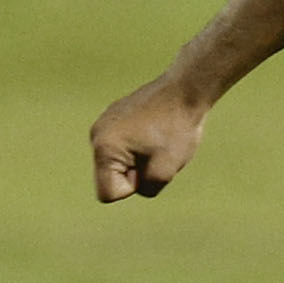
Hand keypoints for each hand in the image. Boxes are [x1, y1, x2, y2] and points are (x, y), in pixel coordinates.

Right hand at [91, 76, 208, 201]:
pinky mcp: (115, 115)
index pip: (108, 194)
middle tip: (159, 151)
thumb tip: (136, 185)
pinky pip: (126, 145)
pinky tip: (158, 129)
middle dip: (138, 172)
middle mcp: (96, 135)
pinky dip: (143, 145)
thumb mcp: (166, 170)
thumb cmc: (177, 128)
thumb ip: (146, 188)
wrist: (186, 88)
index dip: (133, 187)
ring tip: (160, 140)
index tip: (150, 165)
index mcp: (103, 148)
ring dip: (142, 159)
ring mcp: (104, 123)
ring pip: (121, 161)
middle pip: (113, 177)